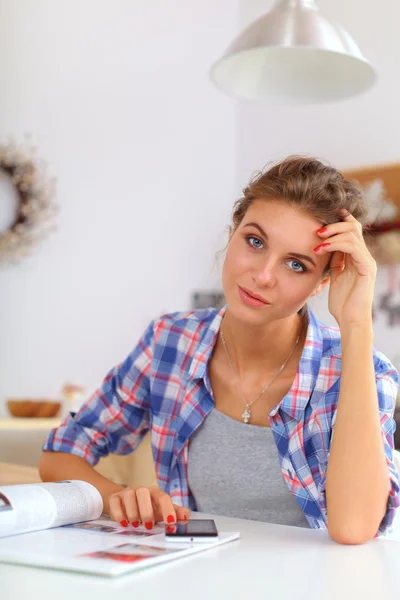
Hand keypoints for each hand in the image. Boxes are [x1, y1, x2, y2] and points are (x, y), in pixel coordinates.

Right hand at [107, 485, 189, 529]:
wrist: (127, 502)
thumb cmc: (148, 507)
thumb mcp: (162, 511)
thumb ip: (175, 513)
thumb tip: (187, 516)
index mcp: (156, 493)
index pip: (163, 497)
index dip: (168, 509)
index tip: (171, 522)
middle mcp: (142, 491)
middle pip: (143, 493)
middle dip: (146, 511)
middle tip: (149, 526)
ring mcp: (128, 493)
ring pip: (129, 495)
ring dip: (132, 511)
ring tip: (135, 525)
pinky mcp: (115, 497)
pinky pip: (115, 501)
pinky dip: (118, 513)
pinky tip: (123, 523)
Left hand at [314, 209, 376, 326]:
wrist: (350, 320)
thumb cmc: (342, 303)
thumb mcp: (334, 277)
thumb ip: (334, 262)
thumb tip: (324, 247)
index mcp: (356, 258)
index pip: (352, 231)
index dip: (339, 221)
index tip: (322, 218)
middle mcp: (364, 257)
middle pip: (354, 227)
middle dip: (334, 225)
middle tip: (317, 231)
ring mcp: (366, 261)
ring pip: (353, 234)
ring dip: (333, 233)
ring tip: (318, 239)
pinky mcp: (366, 268)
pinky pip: (353, 247)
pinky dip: (336, 244)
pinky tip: (322, 248)